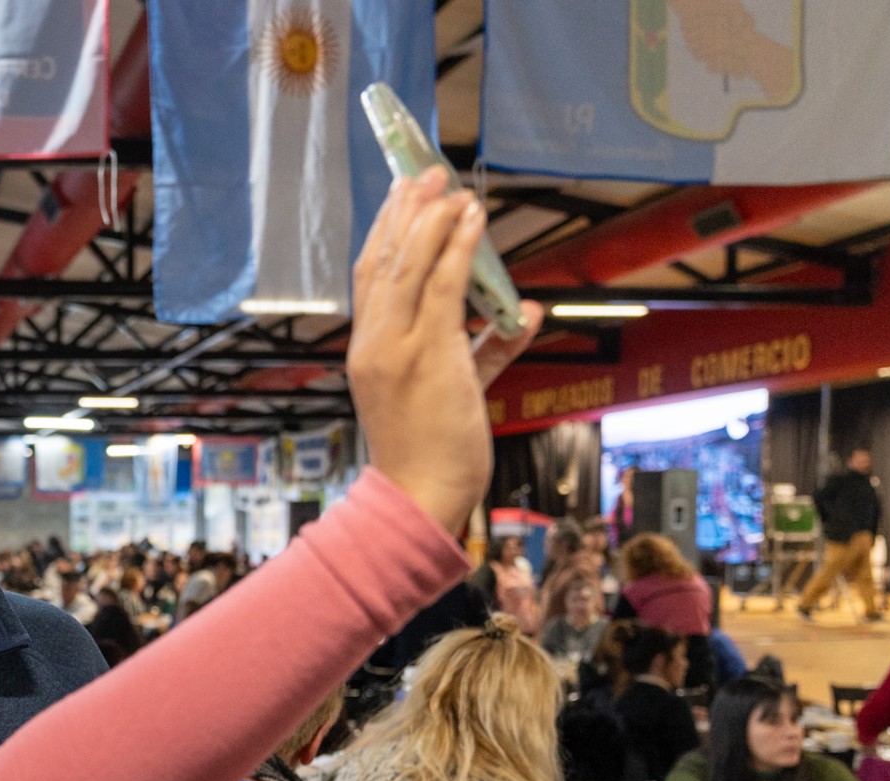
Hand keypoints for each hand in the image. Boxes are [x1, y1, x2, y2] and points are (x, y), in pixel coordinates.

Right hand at [348, 170, 542, 533]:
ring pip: (409, 267)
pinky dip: (456, 249)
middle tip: (425, 174)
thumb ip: (486, 349)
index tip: (403, 200)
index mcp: (369, 351)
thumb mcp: (457, 391)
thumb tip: (519, 314)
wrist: (418, 497)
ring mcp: (395, 348)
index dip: (387, 234)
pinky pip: (441, 288)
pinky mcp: (424, 355)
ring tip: (451, 187)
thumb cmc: (432, 454)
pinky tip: (470, 222)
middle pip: (383, 262)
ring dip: (432, 220)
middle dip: (405, 214)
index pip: (371, 278)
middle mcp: (373, 344)